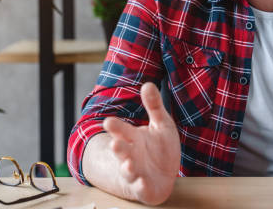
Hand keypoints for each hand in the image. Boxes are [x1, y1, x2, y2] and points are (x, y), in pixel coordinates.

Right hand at [103, 82, 180, 205]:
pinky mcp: (144, 188)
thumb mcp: (161, 124)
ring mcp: (137, 172)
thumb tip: (147, 84)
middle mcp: (131, 155)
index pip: (121, 131)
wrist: (164, 175)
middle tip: (114, 144)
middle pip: (122, 151)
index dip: (115, 127)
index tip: (107, 122)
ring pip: (129, 170)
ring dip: (127, 168)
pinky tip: (142, 182)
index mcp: (133, 138)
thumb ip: (154, 106)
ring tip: (129, 165)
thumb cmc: (160, 147)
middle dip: (118, 148)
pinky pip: (142, 188)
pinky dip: (141, 186)